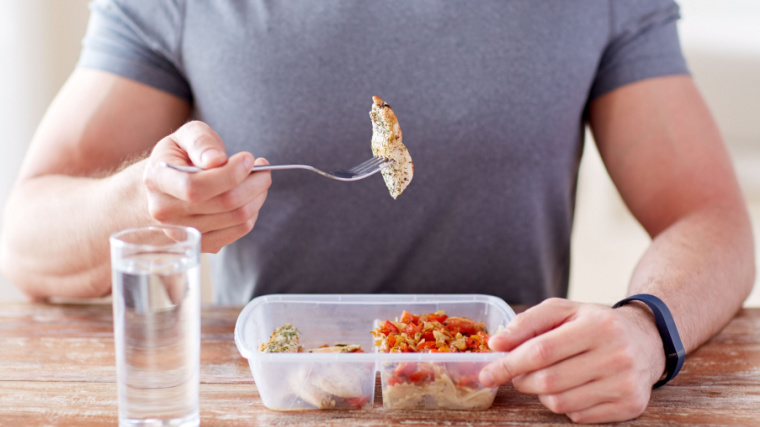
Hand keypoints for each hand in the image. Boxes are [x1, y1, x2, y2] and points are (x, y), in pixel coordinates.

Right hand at [142, 121, 271, 252]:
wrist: (165, 187)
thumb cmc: (178, 157)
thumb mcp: (185, 137)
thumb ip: (200, 141)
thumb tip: (216, 159)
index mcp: (157, 181)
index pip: (195, 187)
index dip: (229, 174)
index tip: (248, 158)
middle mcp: (166, 212)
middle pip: (224, 203)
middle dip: (253, 182)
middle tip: (263, 168)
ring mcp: (184, 233)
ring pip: (237, 218)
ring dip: (258, 196)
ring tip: (258, 178)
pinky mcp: (203, 244)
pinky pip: (240, 230)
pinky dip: (253, 211)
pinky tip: (250, 196)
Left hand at [479, 298, 666, 422]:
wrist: (646, 341)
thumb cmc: (595, 323)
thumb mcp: (564, 310)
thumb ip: (527, 322)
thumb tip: (497, 344)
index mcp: (597, 326)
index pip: (541, 351)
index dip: (508, 364)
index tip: (487, 373)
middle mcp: (615, 355)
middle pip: (547, 380)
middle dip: (522, 380)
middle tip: (518, 374)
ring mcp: (625, 383)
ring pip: (560, 402)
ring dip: (542, 393)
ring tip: (549, 376)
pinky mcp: (630, 406)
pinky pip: (578, 416)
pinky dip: (566, 404)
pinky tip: (574, 387)